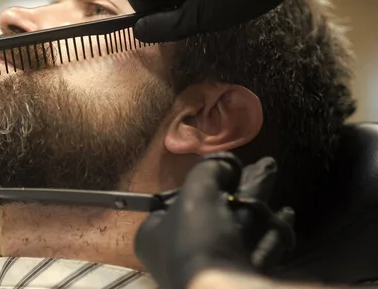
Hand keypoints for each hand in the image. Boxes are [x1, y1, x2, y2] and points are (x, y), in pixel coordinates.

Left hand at [134, 153, 294, 288]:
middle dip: (240, 186)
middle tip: (262, 165)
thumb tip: (225, 163)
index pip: (174, 201)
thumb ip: (209, 170)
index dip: (199, 182)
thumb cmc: (198, 240)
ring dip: (256, 202)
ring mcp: (208, 268)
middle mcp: (178, 253)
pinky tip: (285, 215)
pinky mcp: (234, 276)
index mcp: (154, 235)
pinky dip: (270, 231)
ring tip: (273, 174)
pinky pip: (255, 250)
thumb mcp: (195, 194)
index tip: (224, 168)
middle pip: (211, 211)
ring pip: (236, 228)